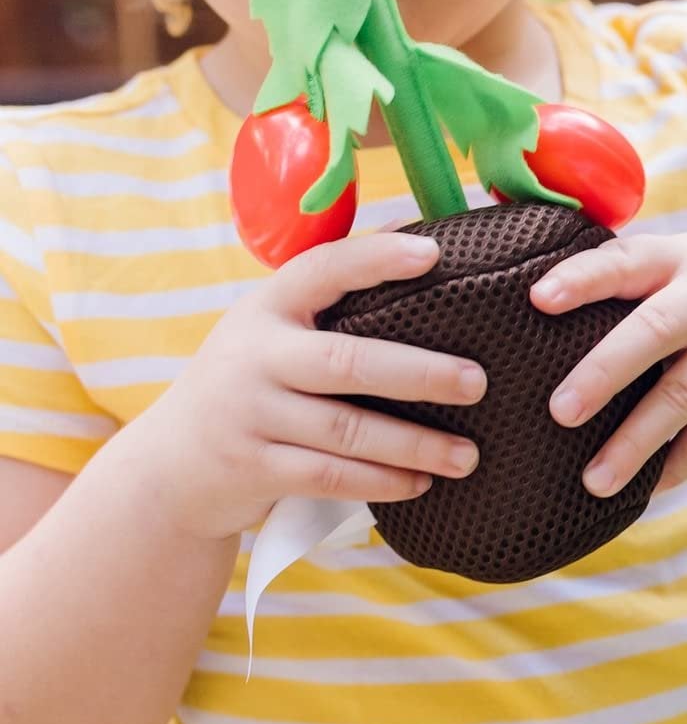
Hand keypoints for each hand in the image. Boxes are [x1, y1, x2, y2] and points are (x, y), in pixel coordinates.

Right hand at [131, 229, 487, 540]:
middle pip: (347, 361)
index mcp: (266, 309)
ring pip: (347, 429)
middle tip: (478, 382)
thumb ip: (331, 300)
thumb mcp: (272, 333)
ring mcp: (250, 413)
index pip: (322, 270)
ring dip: (415, 445)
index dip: (376, 259)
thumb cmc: (251, 386)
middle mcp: (254, 356)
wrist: (171, 465)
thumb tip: (421, 240)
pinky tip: (421, 484)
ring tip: (468, 455)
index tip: (433, 254)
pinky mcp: (254, 467)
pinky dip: (382, 481)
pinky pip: (331, 477)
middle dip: (419, 373)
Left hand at [531, 234, 686, 496]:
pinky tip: (641, 493)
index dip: (583, 280)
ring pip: (682, 396)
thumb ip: (612, 281)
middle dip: (604, 372)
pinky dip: (673, 467)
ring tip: (593, 482)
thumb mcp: (666, 283)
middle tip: (558, 411)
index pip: (623, 264)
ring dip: (636, 442)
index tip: (538, 300)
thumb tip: (505, 286)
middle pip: (655, 332)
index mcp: (676, 260)